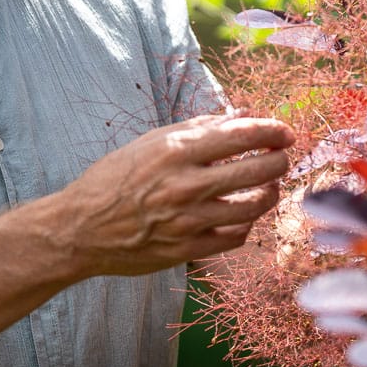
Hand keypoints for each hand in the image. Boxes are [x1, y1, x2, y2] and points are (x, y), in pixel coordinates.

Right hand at [56, 112, 294, 276]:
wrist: (81, 227)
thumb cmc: (114, 178)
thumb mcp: (151, 142)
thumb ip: (197, 129)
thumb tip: (239, 115)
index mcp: (175, 151)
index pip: (241, 135)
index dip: (271, 131)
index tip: (285, 131)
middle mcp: (185, 185)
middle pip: (256, 170)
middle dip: (279, 160)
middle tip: (282, 157)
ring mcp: (189, 221)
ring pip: (252, 207)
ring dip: (269, 193)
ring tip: (269, 185)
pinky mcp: (188, 250)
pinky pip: (234, 237)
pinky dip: (246, 224)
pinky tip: (243, 214)